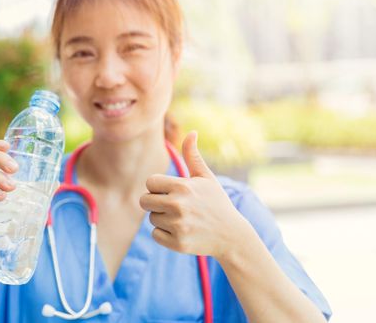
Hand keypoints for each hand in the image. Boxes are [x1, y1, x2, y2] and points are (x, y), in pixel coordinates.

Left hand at [139, 131, 246, 258]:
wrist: (232, 235)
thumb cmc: (216, 202)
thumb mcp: (206, 178)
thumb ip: (193, 156)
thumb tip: (191, 132)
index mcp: (182, 186)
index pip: (150, 183)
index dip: (158, 187)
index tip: (171, 191)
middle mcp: (178, 205)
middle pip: (144, 201)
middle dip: (155, 202)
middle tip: (172, 206)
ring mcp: (177, 226)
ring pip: (151, 219)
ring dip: (162, 219)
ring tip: (183, 219)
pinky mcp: (177, 243)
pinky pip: (155, 235)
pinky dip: (165, 234)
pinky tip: (182, 231)